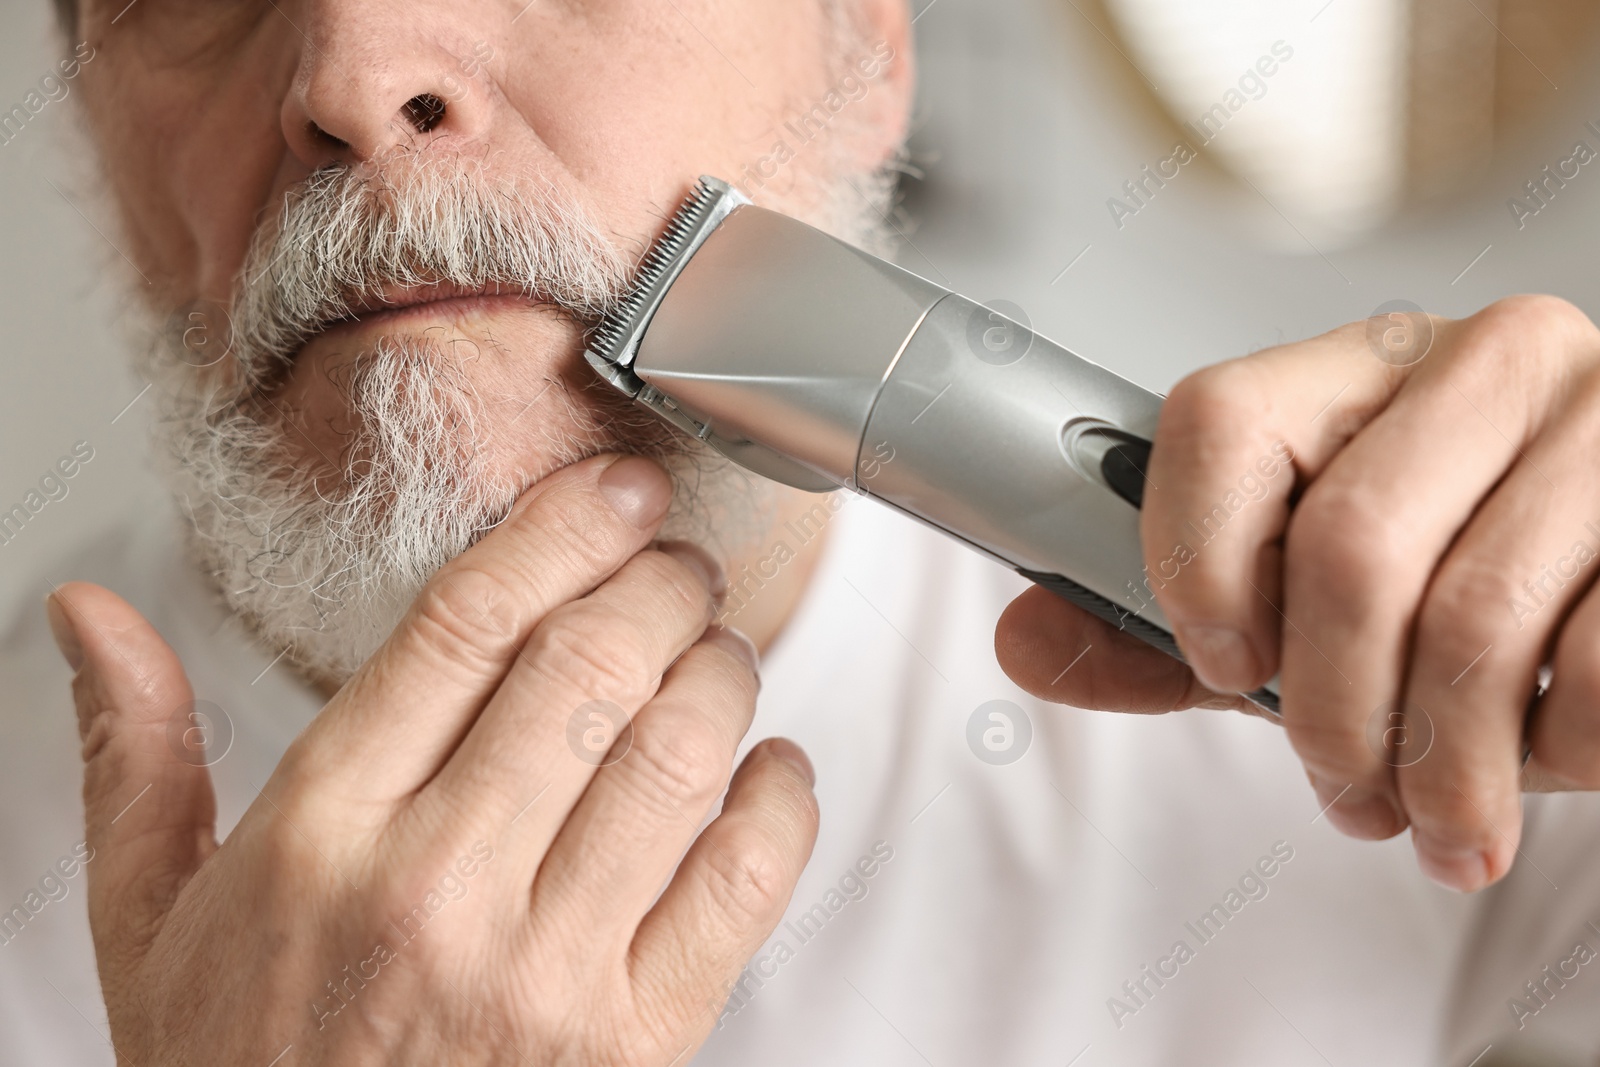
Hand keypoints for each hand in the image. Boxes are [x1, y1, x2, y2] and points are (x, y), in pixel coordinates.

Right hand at [47, 453, 817, 1064]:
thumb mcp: (154, 921)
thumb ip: (139, 758)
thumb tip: (92, 620)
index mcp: (321, 833)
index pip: (467, 622)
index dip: (560, 528)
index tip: (613, 492)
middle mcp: (438, 889)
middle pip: (589, 665)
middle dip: (661, 584)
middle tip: (679, 568)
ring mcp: (546, 971)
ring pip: (678, 755)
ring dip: (723, 673)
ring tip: (719, 650)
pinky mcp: (637, 1043)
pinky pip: (745, 885)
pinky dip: (781, 802)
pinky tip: (768, 768)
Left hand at [996, 295, 1599, 891]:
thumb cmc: (1453, 591)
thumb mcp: (1301, 607)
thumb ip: (1167, 629)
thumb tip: (1021, 643)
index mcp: (1361, 366)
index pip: (1218, 420)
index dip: (1193, 560)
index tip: (1221, 664)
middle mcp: (1488, 361)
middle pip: (1346, 547)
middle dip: (1327, 714)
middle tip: (1344, 793)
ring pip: (1472, 621)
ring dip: (1439, 767)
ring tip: (1439, 823)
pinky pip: (1595, 668)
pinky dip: (1556, 753)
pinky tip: (1540, 764)